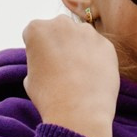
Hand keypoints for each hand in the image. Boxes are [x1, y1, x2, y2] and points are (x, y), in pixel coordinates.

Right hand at [22, 14, 119, 136]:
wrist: (79, 113)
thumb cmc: (49, 98)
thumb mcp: (29, 78)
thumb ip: (37, 60)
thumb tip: (47, 60)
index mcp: (36, 29)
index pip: (34, 34)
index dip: (37, 52)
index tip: (41, 66)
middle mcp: (61, 23)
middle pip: (58, 30)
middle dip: (59, 44)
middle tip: (60, 68)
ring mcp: (87, 32)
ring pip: (80, 37)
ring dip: (78, 49)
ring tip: (78, 75)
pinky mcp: (106, 44)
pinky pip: (98, 48)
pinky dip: (95, 59)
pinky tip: (92, 77)